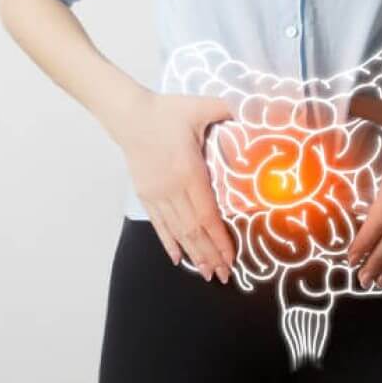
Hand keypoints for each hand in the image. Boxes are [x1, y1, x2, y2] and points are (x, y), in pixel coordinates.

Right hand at [117, 90, 236, 283]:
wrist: (130, 116)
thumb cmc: (167, 111)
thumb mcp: (201, 106)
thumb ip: (227, 109)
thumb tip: (252, 108)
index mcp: (189, 172)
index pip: (207, 215)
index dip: (219, 239)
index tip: (231, 257)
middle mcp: (172, 189)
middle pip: (194, 230)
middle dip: (210, 254)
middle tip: (224, 276)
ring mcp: (157, 194)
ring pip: (177, 231)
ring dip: (193, 254)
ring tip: (207, 273)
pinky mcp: (145, 194)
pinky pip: (159, 224)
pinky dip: (169, 243)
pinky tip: (178, 258)